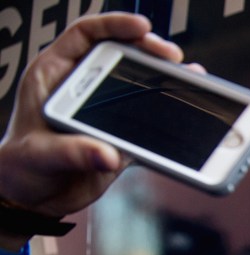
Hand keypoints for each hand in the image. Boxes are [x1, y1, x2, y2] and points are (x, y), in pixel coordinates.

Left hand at [0, 12, 183, 220]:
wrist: (34, 197)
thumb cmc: (23, 168)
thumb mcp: (40, 155)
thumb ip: (72, 152)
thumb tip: (108, 154)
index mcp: (54, 76)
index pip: (85, 35)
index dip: (114, 24)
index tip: (141, 27)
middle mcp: (83, 87)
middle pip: (121, 54)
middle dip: (149, 50)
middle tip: (171, 56)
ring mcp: (105, 110)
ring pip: (140, 83)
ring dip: (165, 78)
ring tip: (189, 76)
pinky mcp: (122, 134)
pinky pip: (150, 118)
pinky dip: (171, 112)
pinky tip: (189, 106)